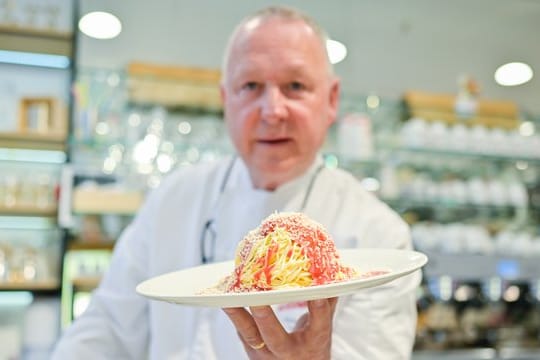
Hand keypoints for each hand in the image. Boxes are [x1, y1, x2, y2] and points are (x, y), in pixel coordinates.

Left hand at [223, 298, 337, 359]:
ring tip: (227, 296)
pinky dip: (234, 313)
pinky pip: (241, 331)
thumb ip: (326, 303)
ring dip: (238, 314)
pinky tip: (225, 295)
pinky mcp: (251, 352)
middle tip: (258, 298)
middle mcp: (289, 354)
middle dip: (265, 316)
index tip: (317, 292)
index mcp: (314, 344)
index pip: (318, 325)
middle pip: (276, 337)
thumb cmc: (313, 349)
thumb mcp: (323, 330)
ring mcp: (267, 356)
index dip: (318, 308)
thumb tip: (333, 274)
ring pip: (250, 335)